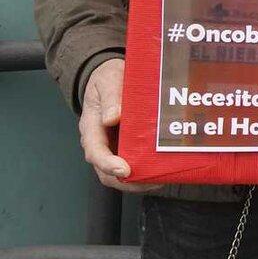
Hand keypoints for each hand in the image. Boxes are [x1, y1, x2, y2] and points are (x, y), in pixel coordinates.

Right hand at [79, 59, 158, 192]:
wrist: (111, 76)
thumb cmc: (108, 78)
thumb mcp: (109, 81)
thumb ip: (112, 97)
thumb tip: (112, 117)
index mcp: (92, 128)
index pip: (95, 152)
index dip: (108, 164)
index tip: (125, 169)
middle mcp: (101, 143)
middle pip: (107, 172)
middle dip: (128, 181)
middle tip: (153, 181)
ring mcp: (114, 147)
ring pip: (122, 174)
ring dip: (140, 181)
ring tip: (162, 179)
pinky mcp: (128, 147)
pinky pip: (135, 164)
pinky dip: (147, 171)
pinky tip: (165, 169)